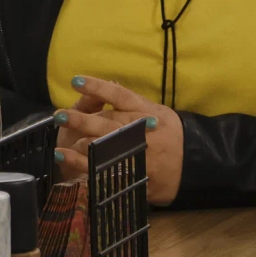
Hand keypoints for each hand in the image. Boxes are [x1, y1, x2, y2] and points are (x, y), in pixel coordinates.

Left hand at [53, 76, 183, 204]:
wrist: (195, 166)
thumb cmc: (170, 134)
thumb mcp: (157, 112)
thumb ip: (131, 102)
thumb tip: (104, 86)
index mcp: (149, 113)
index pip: (121, 97)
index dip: (98, 88)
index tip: (76, 81)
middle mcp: (143, 133)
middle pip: (108, 123)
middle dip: (81, 119)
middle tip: (60, 115)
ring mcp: (138, 155)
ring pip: (104, 147)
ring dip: (79, 142)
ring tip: (61, 136)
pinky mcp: (133, 175)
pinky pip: (103, 168)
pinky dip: (81, 162)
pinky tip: (63, 156)